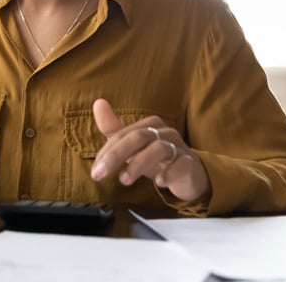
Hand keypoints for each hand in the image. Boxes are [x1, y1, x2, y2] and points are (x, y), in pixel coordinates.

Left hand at [89, 98, 210, 202]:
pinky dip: (169, 173)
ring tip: (124, 180)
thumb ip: (114, 129)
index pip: (123, 134)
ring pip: (159, 149)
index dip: (107, 152)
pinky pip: (181, 164)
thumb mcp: (134, 146)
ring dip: (138, 164)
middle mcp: (164, 132)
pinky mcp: (190, 164)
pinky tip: (159, 182)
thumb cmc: (157, 158)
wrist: (190, 174)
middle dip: (116, 155)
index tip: (95, 171)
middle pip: (138, 137)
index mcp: (149, 125)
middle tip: (100, 174)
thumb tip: (98, 103)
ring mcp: (179, 147)